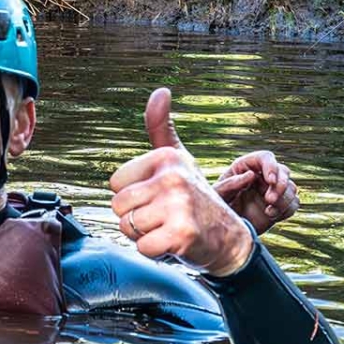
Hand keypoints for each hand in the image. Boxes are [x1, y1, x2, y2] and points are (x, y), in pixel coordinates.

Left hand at [108, 88, 256, 276]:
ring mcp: (179, 206)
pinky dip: (156, 252)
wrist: (229, 239)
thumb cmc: (194, 199)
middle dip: (136, 219)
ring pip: (127, 228)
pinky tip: (176, 244)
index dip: (132, 197)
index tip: (159, 198)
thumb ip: (161, 128)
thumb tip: (161, 90)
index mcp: (166, 157)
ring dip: (145, 235)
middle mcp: (173, 177)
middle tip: (164, 218)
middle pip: (117, 206)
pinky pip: (142, 248)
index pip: (115, 184)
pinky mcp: (182, 234)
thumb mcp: (177, 160)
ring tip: (169, 229)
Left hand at [213, 151, 298, 234]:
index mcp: (245, 167)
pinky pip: (293, 203)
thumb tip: (251, 174)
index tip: (270, 180)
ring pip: (291, 187)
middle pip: (283, 171)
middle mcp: (261, 175)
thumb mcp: (218, 195)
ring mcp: (272, 190)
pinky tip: (270, 215)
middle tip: (269, 200)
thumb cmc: (216, 206)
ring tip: (268, 211)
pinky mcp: (279, 204)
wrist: (224, 226)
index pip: (265, 157)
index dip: (271, 166)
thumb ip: (230, 184)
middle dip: (280, 186)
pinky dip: (285, 209)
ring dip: (283, 199)